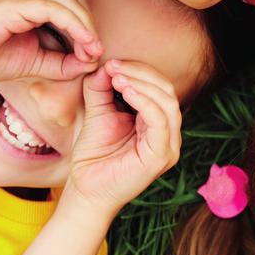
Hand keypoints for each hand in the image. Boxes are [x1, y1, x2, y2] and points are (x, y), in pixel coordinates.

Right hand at [0, 0, 101, 81]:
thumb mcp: (35, 63)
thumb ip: (63, 63)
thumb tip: (92, 62)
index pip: (71, 2)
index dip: (88, 25)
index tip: (94, 52)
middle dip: (90, 24)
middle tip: (95, 51)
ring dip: (86, 25)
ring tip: (92, 49)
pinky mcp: (12, 3)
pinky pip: (53, 8)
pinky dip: (74, 25)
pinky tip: (83, 43)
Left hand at [61, 61, 181, 213]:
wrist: (86, 191)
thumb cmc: (93, 157)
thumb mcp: (97, 114)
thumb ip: (101, 90)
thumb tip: (105, 65)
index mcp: (157, 123)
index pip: (159, 88)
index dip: (139, 71)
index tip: (112, 63)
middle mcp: (169, 133)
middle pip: (167, 91)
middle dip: (141, 73)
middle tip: (114, 66)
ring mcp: (169, 145)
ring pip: (167, 103)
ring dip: (143, 85)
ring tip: (118, 78)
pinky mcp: (162, 156)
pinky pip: (160, 122)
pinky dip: (145, 102)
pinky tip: (126, 91)